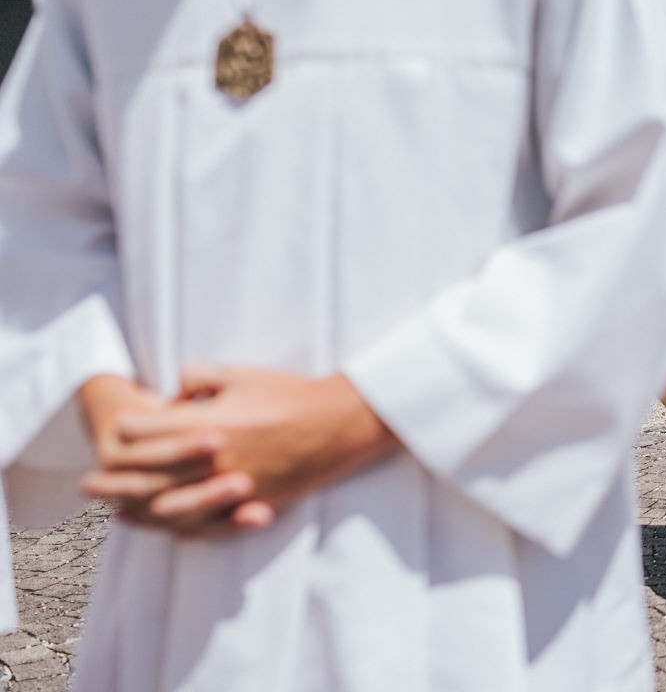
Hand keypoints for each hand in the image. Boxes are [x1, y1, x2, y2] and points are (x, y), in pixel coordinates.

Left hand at [86, 367, 398, 536]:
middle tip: (87, 485)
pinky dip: (179, 527)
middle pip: (149, 476)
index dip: (131, 427)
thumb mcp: (241, 374)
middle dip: (116, 480)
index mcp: (207, 424)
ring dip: (139, 510)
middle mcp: (214, 461)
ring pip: (172, 507)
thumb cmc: (292, 392)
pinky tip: (165, 526)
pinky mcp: (253, 503)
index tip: (120, 426)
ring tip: (115, 512)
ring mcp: (234, 487)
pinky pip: (207, 524)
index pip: (148, 431)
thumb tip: (175, 391)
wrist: (341, 421)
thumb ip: (199, 378)